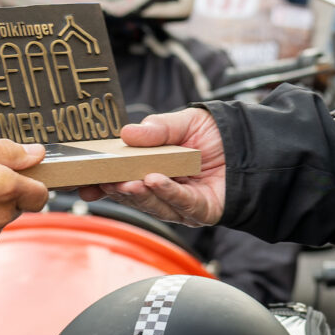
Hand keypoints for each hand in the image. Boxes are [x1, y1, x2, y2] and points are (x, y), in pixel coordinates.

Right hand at [87, 108, 225, 225]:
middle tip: (102, 182)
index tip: (83, 183)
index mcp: (153, 170)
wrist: (252, 144)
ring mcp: (182, 204)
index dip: (102, 183)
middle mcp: (164, 191)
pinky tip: (156, 180)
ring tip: (127, 181)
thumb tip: (127, 133)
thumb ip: (157, 128)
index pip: (123, 180)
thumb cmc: (216, 135)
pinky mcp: (202, 211)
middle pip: (135, 195)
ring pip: (154, 203)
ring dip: (139, 193)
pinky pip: (182, 203)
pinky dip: (167, 192)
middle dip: (117, 190)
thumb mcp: (183, 123)